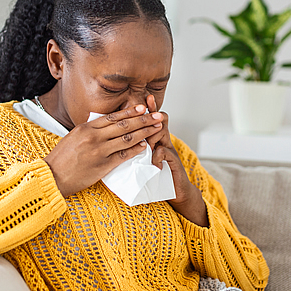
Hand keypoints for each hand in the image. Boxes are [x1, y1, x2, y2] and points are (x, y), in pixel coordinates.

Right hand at [43, 105, 162, 197]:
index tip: (143, 107)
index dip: (130, 111)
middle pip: (124, 125)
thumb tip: (106, 125)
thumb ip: (90, 130)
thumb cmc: (61, 158)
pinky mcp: (103, 165)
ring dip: (144, 132)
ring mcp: (99, 151)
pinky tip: (145, 146)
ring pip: (127, 138)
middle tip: (157, 115)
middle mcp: (94, 136)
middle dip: (143, 119)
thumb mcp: (73, 137)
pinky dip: (135, 150)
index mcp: (86, 127)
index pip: (112, 117)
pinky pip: (123, 155)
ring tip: (156, 129)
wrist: (53, 176)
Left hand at [146, 95, 208, 226]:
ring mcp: (169, 150)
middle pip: (158, 121)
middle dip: (150, 115)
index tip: (142, 99)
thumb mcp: (142, 160)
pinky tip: (154, 163)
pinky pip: (165, 152)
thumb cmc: (156, 176)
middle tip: (145, 109)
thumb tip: (115, 143)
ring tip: (148, 145)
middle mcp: (163, 141)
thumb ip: (134, 150)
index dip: (147, 109)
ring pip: (162, 133)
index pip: (149, 120)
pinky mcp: (174, 161)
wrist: (176, 191)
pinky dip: (158, 156)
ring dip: (152, 137)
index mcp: (154, 139)